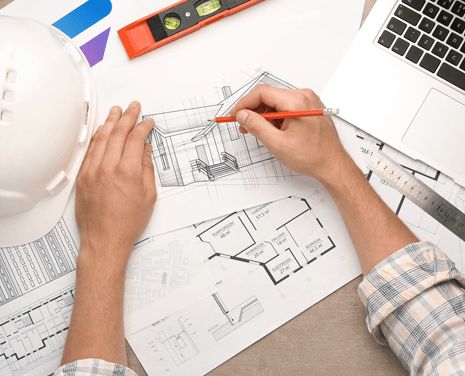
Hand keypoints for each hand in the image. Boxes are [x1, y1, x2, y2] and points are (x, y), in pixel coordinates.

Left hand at [76, 102, 155, 268]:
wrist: (105, 239)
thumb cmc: (127, 222)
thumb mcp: (148, 196)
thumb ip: (147, 169)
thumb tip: (146, 151)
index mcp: (128, 172)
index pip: (136, 139)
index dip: (143, 127)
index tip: (148, 122)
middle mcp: (108, 167)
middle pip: (118, 133)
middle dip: (128, 117)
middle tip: (134, 107)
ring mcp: (93, 171)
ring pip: (102, 138)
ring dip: (111, 122)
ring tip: (117, 111)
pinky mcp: (83, 177)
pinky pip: (90, 150)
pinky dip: (98, 137)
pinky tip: (102, 131)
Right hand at [230, 85, 349, 182]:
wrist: (332, 164)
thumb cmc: (312, 156)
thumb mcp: (277, 143)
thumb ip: (256, 126)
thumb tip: (242, 115)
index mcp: (297, 102)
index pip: (262, 92)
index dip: (244, 103)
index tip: (235, 114)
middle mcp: (304, 96)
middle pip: (269, 95)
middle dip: (253, 110)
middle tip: (243, 125)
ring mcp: (308, 101)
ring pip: (276, 101)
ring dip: (263, 115)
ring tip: (257, 131)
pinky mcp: (309, 108)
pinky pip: (286, 106)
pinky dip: (275, 117)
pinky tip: (271, 130)